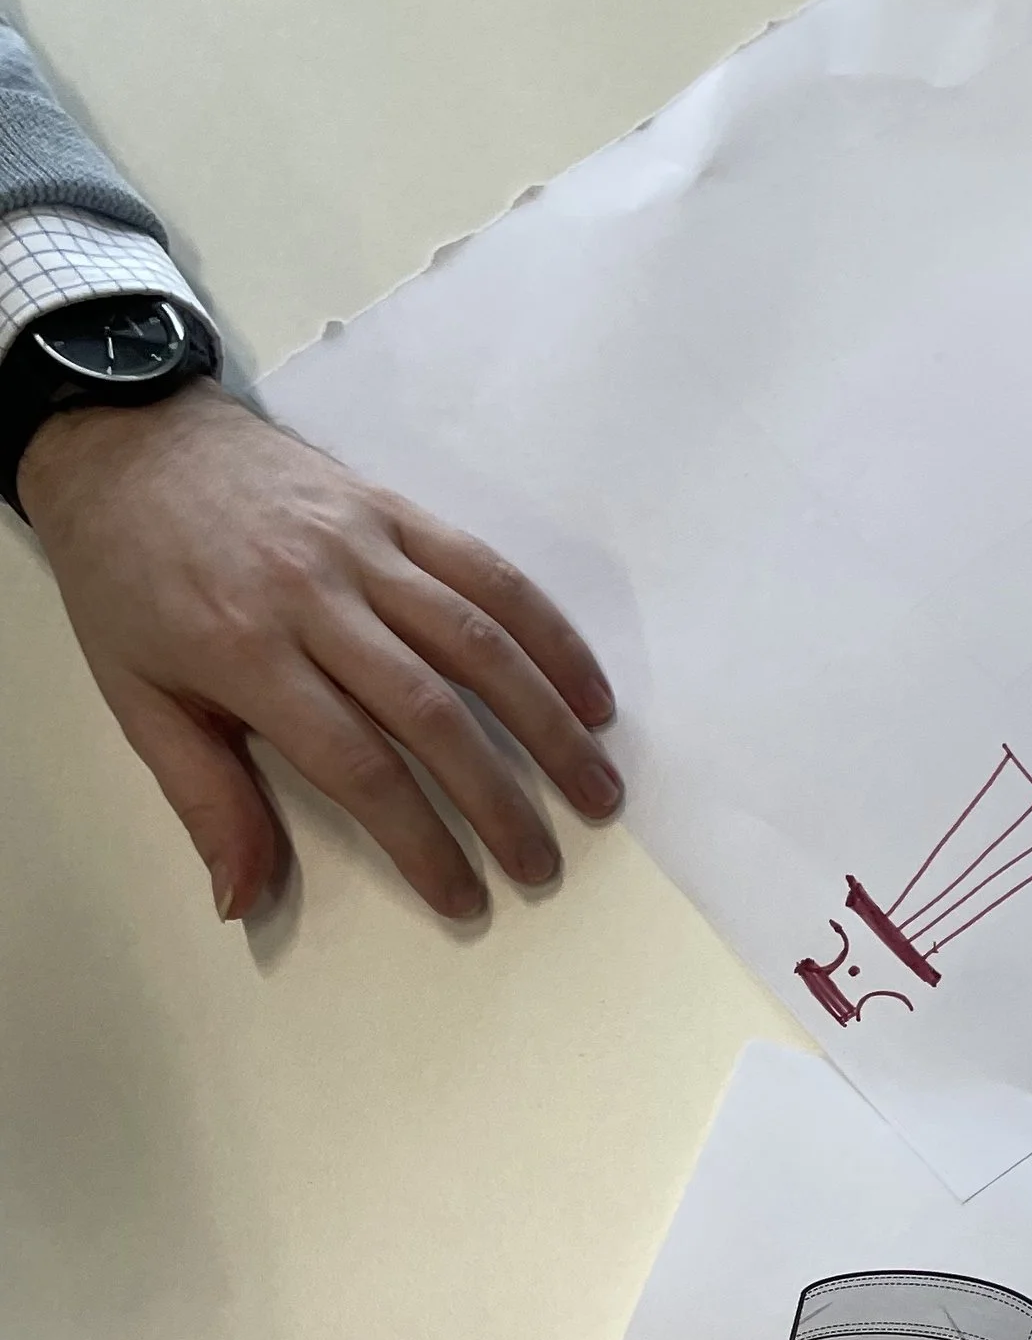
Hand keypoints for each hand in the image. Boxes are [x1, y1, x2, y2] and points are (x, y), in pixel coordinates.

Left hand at [18, 384, 617, 923]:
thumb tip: (241, 900)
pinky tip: (590, 692)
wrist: (125, 439)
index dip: (418, 838)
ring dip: (548, 722)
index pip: (355, 763)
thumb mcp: (136, 698)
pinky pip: (488, 571)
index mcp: (244, 652)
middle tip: (544, 863)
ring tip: (598, 789)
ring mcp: (363, 547)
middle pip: (431, 710)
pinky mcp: (395, 510)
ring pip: (477, 640)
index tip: (462, 895)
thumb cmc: (126, 579)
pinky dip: (548, 634)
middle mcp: (314, 596)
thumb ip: (202, 799)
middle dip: (499, 798)